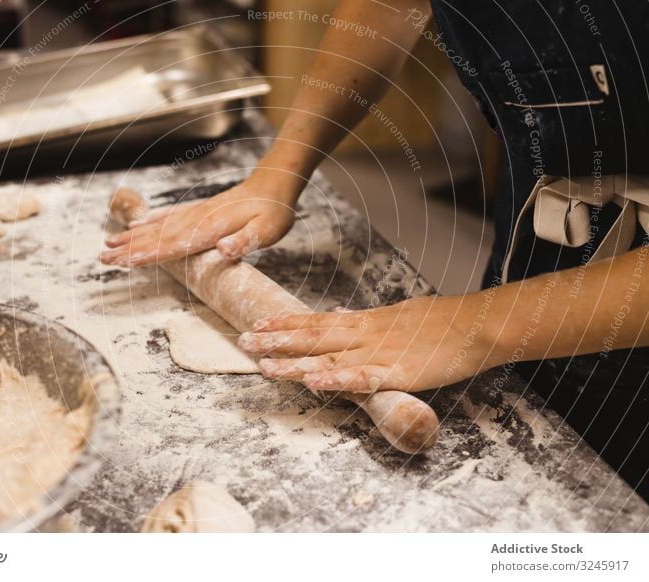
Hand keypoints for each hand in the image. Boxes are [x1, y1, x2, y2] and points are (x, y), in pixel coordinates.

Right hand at [100, 172, 300, 266]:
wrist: (274, 184)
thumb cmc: (273, 211)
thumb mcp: (267, 230)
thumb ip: (245, 241)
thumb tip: (224, 251)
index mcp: (210, 229)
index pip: (172, 246)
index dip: (146, 255)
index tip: (122, 262)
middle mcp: (197, 221)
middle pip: (156, 238)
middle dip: (128, 250)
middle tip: (102, 260)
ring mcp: (195, 215)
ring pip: (156, 228)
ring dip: (131, 238)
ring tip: (107, 246)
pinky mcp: (198, 212)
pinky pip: (167, 218)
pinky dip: (149, 223)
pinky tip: (135, 225)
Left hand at [238, 295, 501, 392]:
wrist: (476, 326)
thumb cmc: (439, 322)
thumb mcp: (397, 314)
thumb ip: (366, 318)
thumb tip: (342, 313)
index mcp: (365, 321)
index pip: (317, 320)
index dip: (285, 323)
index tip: (257, 322)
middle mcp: (365, 335)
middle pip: (312, 337)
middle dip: (276, 340)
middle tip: (242, 340)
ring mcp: (379, 354)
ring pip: (329, 358)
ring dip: (293, 362)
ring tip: (262, 364)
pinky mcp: (398, 373)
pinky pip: (362, 378)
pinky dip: (337, 381)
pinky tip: (314, 383)